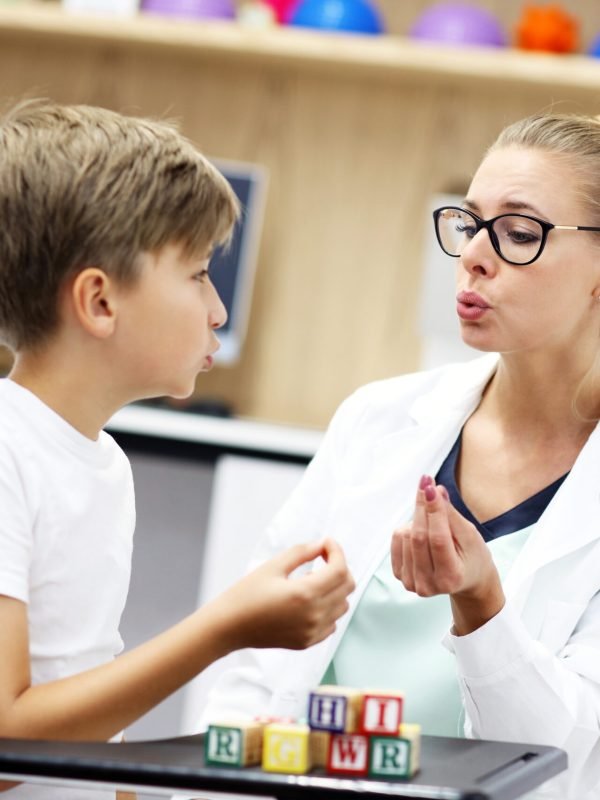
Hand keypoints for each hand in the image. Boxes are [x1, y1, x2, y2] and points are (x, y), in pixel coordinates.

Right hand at [214, 538, 354, 650]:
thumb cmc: (246, 594)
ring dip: (334, 588)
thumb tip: (322, 544)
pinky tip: (308, 600)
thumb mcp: (273, 566)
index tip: (326, 543)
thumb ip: (302, 552)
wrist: (229, 627)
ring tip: (310, 580)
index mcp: (305, 594)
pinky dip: (328, 608)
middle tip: (321, 559)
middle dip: (339, 567)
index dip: (337, 551)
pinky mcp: (308, 642)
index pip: (340, 570)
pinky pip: (332, 622)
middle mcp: (314, 615)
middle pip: (347, 586)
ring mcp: (312, 632)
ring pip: (343, 605)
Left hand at [391, 476, 504, 633]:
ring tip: (433, 522)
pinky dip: (408, 528)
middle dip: (422, 506)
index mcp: (451, 577)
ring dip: (417, 519)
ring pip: (405, 536)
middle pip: (418, 537)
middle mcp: (429, 584)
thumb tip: (435, 490)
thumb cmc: (472, 555)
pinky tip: (421, 531)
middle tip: (426, 483)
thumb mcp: (469, 535)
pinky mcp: (399, 575)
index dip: (433, 511)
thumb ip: (451, 515)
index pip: (438, 539)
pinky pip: (396, 539)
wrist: (465, 579)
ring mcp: (412, 582)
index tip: (430, 485)